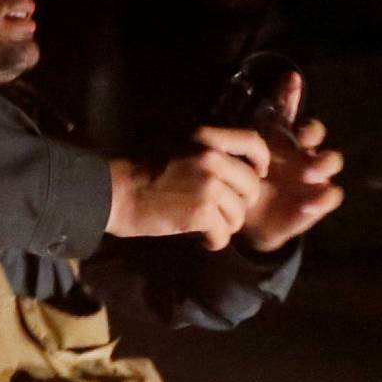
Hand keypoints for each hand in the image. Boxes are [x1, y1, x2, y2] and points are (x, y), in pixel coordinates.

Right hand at [106, 127, 270, 251]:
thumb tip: (239, 173)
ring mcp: (210, 186)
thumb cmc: (145, 173)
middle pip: (251, 187)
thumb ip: (211, 155)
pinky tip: (201, 239)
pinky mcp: (202, 212)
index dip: (260, 162)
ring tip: (205, 225)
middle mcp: (213, 159)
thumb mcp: (182, 149)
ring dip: (224, 225)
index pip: (254, 143)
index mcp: (209, 140)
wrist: (120, 193)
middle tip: (219, 212)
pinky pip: (223, 234)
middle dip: (238, 205)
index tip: (255, 175)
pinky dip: (213, 241)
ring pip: (238, 215)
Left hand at [239, 69, 343, 250]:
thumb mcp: (249, 153)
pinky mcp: (318, 202)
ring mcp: (314, 177)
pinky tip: (308, 204)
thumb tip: (268, 89)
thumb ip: (256, 129)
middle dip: (313, 133)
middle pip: (318, 133)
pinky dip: (323, 199)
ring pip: (332, 161)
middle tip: (300, 141)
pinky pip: (332, 195)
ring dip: (323, 163)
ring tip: (307, 174)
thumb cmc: (252, 181)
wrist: (251, 222)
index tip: (292, 84)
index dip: (295, 98)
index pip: (293, 113)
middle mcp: (304, 153)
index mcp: (287, 140)